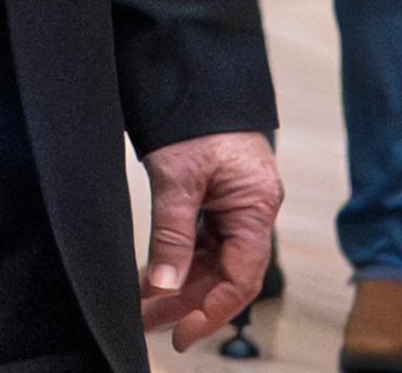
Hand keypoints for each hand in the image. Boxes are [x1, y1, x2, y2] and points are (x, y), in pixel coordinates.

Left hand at [136, 129, 278, 349]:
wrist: (189, 69)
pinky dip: (177, 260)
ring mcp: (233, 205)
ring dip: (180, 285)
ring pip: (211, 260)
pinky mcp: (215, 198)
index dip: (212, 310)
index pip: (241, 276)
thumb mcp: (178, 177)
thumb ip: (171, 233)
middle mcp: (250, 209)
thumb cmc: (195, 114)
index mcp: (257, 205)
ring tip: (145, 307)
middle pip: (225, 273)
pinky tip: (153, 277)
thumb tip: (164, 284)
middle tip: (150, 323)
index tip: (182, 332)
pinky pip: (200, 241)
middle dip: (188, 302)